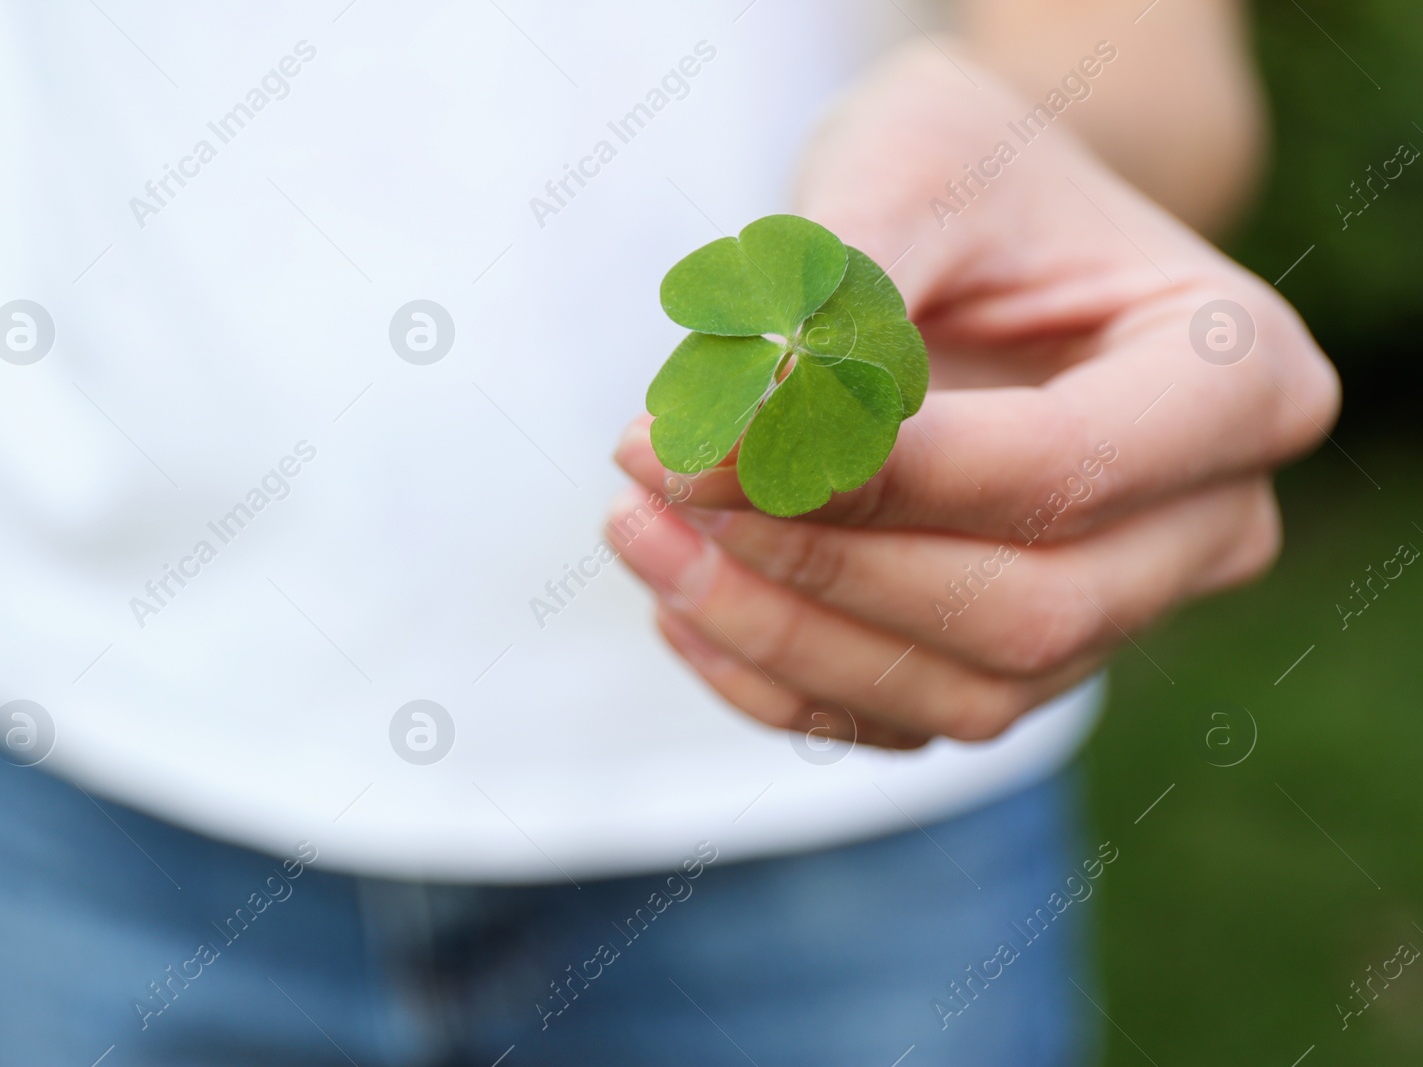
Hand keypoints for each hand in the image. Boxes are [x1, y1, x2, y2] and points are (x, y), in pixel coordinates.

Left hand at [610, 41, 1337, 749]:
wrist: (981, 224)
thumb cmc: (964, 171)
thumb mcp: (911, 165)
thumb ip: (840, 298)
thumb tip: (734, 439)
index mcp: (1240, 375)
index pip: (1060, 472)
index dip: (874, 478)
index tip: (701, 442)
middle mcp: (1209, 519)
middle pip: (1028, 612)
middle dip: (818, 567)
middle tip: (652, 486)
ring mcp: (1124, 608)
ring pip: (965, 693)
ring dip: (778, 633)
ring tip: (638, 528)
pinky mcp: (1021, 659)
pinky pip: (905, 720)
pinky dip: (780, 679)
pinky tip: (680, 599)